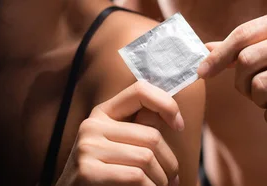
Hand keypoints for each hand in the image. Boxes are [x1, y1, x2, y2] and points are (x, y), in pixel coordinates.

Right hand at [58, 81, 182, 185]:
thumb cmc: (104, 174)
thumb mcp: (117, 145)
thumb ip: (137, 130)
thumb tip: (171, 117)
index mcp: (102, 114)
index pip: (140, 90)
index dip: (166, 104)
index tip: (179, 126)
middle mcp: (92, 126)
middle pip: (151, 136)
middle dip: (169, 162)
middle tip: (173, 178)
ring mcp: (88, 148)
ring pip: (146, 158)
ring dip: (161, 179)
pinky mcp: (88, 171)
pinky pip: (136, 176)